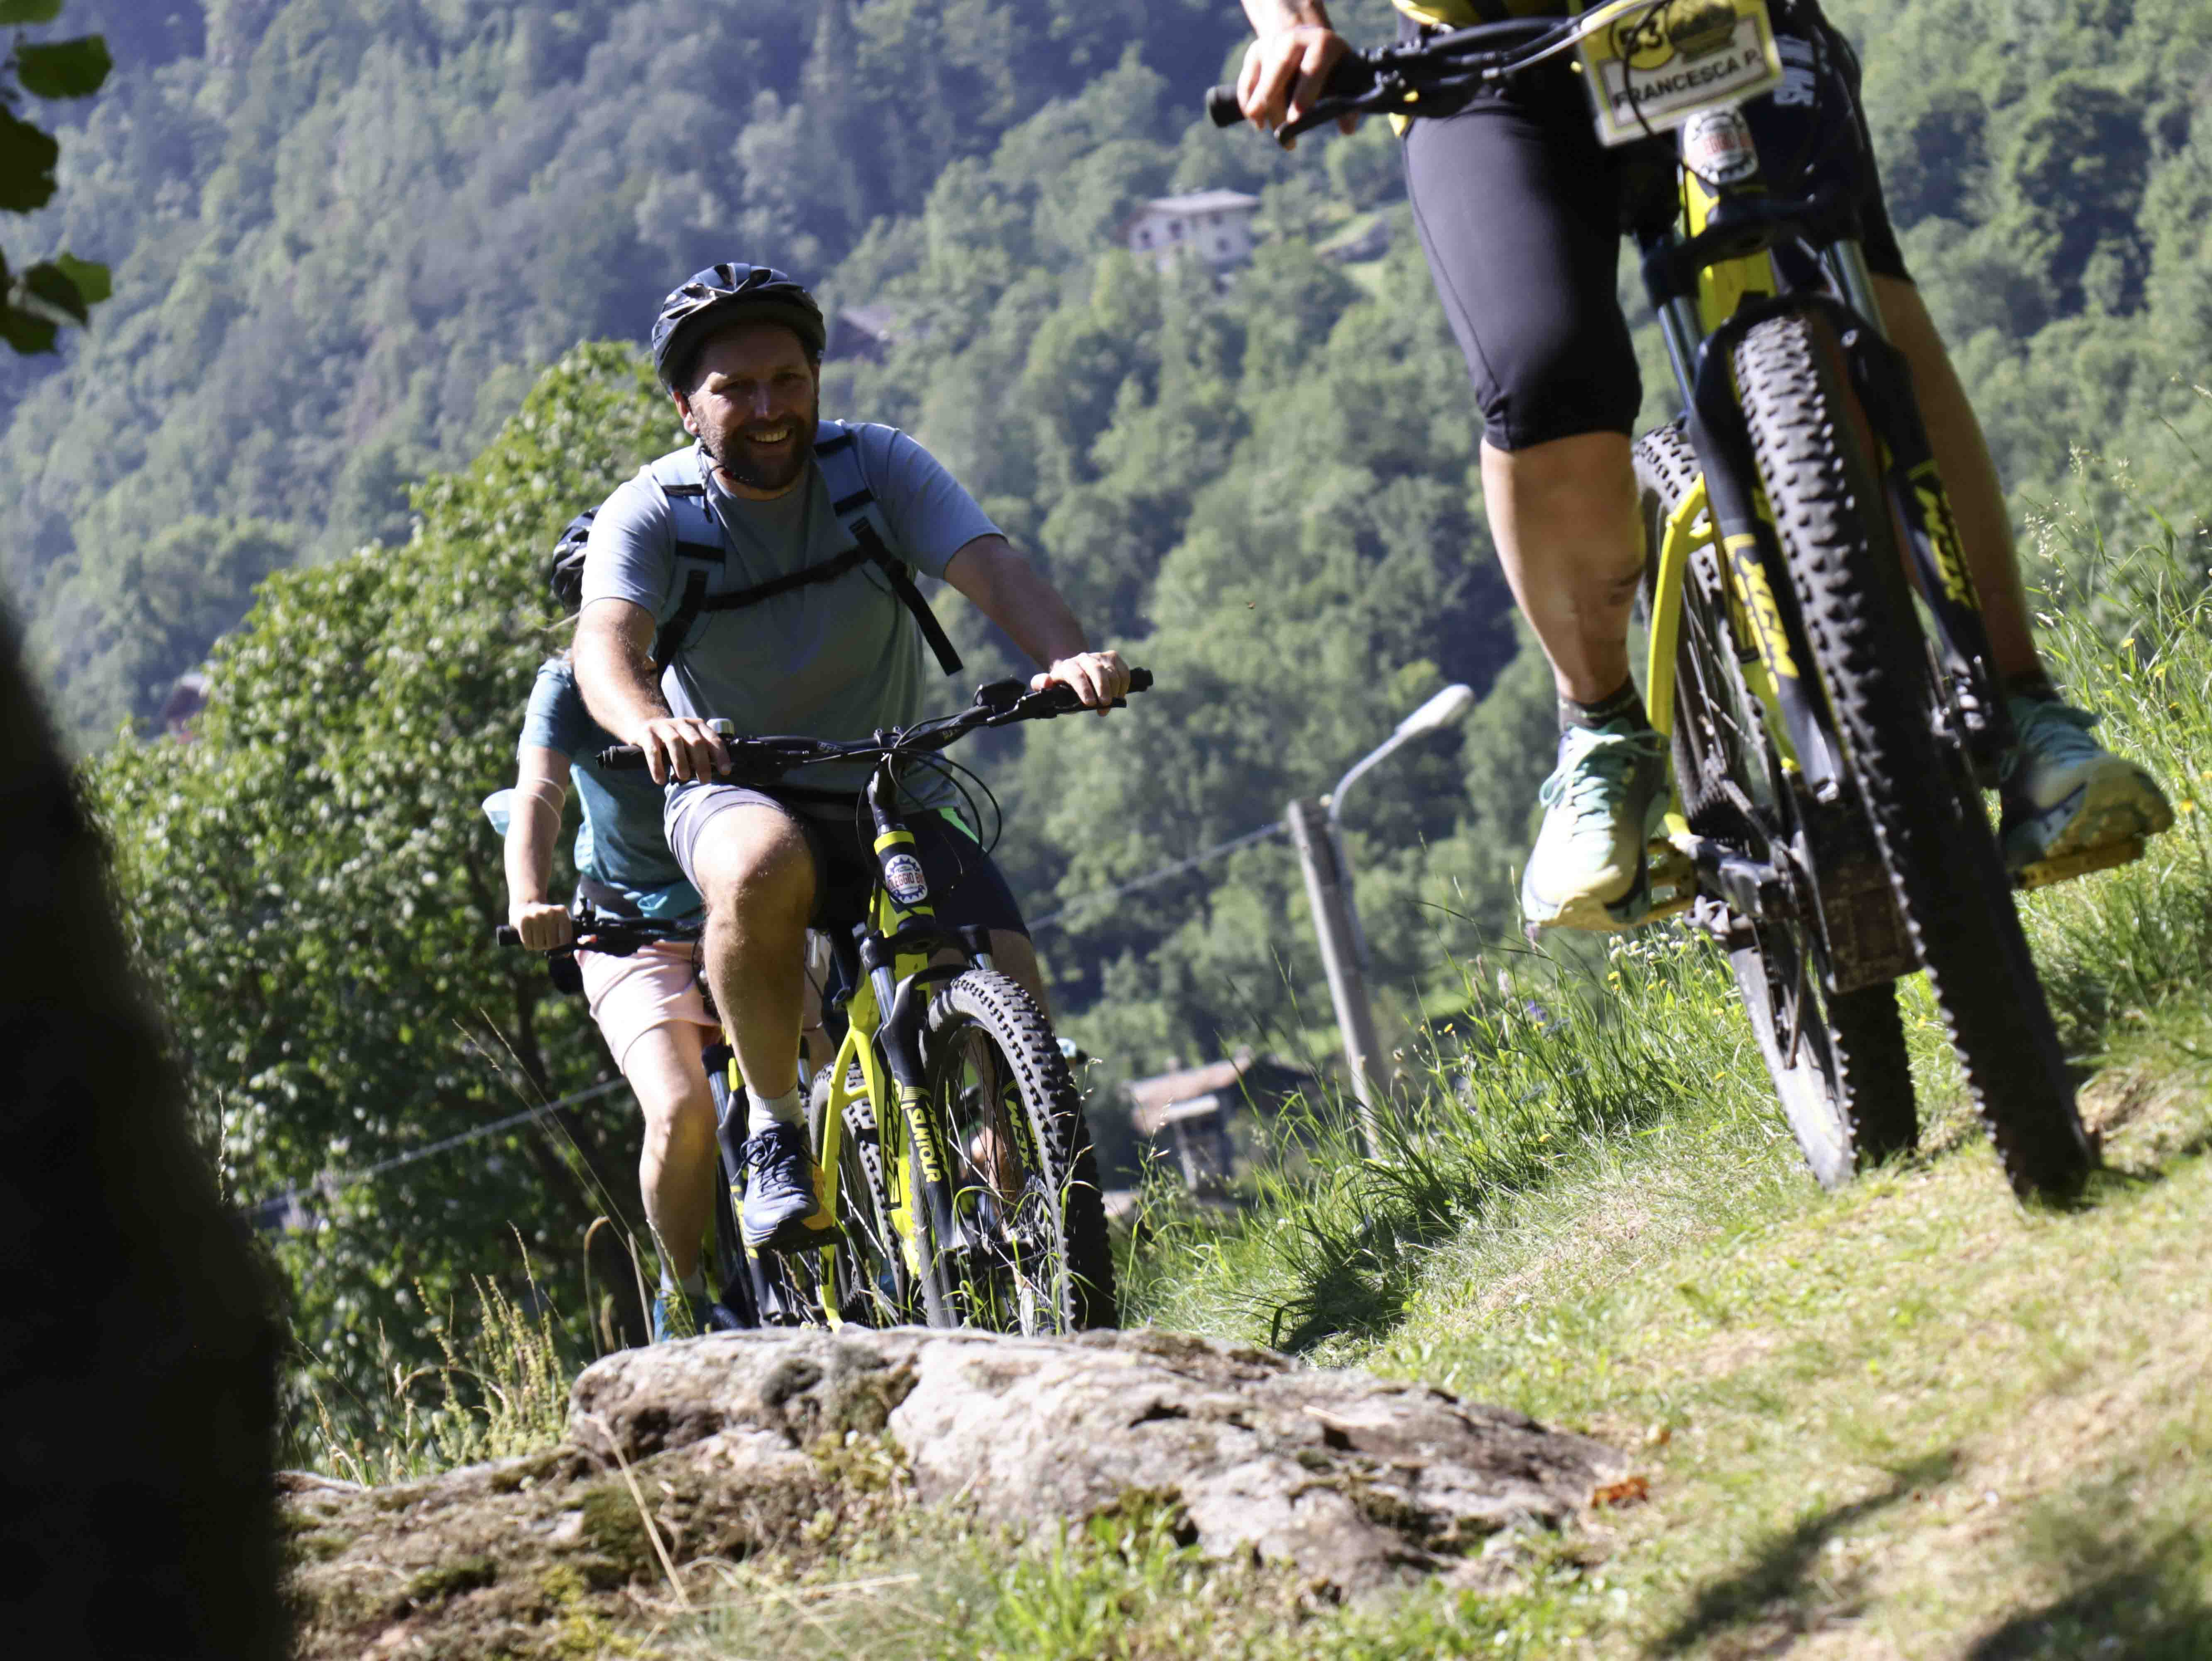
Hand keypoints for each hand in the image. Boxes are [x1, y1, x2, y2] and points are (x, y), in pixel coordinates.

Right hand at [510, 901, 572, 951]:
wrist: (525, 906)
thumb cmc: (545, 920)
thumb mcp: (558, 923)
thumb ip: (564, 937)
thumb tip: (566, 954)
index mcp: (562, 912)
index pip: (565, 940)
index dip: (561, 945)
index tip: (557, 942)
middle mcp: (550, 912)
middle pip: (552, 944)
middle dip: (547, 945)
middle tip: (543, 937)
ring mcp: (536, 916)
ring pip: (539, 946)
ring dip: (537, 946)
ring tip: (536, 935)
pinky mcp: (524, 921)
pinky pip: (528, 944)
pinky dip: (528, 944)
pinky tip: (529, 935)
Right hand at [634, 714, 728, 784]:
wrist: (645, 724)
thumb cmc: (675, 740)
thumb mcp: (690, 741)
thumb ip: (701, 752)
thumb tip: (714, 775)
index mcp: (697, 725)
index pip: (713, 739)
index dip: (720, 755)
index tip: (725, 771)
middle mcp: (683, 723)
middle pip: (696, 741)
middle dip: (702, 762)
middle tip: (705, 780)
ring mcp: (664, 727)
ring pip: (675, 742)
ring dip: (681, 761)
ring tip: (684, 778)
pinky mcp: (647, 733)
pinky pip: (653, 750)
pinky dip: (657, 766)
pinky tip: (660, 780)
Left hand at [1032, 649, 1129, 712]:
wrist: (1076, 671)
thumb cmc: (1063, 686)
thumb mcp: (1048, 687)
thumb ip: (1040, 684)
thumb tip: (1046, 682)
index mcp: (1067, 666)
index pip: (1076, 675)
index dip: (1084, 689)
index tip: (1090, 704)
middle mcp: (1083, 658)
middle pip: (1096, 670)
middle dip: (1102, 688)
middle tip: (1105, 705)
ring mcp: (1100, 656)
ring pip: (1111, 672)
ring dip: (1114, 691)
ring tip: (1110, 706)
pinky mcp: (1113, 657)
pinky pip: (1123, 671)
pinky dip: (1124, 685)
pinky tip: (1119, 697)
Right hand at [1237, 23, 1357, 145]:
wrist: (1307, 41)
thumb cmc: (1330, 68)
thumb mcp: (1345, 78)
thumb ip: (1349, 102)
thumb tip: (1346, 128)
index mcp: (1323, 43)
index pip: (1312, 67)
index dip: (1304, 93)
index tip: (1295, 120)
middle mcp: (1295, 39)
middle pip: (1280, 67)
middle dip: (1274, 99)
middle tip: (1275, 129)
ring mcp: (1272, 43)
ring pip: (1262, 77)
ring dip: (1261, 107)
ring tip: (1264, 128)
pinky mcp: (1255, 53)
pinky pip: (1247, 80)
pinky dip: (1247, 102)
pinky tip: (1257, 121)